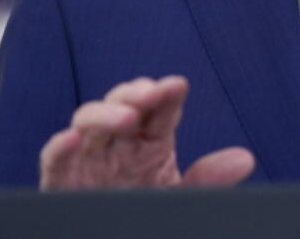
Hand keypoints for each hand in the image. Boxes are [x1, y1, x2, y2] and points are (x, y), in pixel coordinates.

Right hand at [38, 75, 255, 189]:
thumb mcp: (179, 198)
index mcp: (147, 141)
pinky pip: (54, 160)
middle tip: (153, 92)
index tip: (178, 85)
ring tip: (127, 118)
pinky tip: (71, 139)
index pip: (158, 109)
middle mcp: (116, 143)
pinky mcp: (60, 182)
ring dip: (105, 114)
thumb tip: (245, 159)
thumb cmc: (145, 216)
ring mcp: (87, 159)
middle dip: (136, 93)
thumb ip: (208, 179)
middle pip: (122, 103)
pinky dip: (59, 147)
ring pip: (88, 120)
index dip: (166, 95)